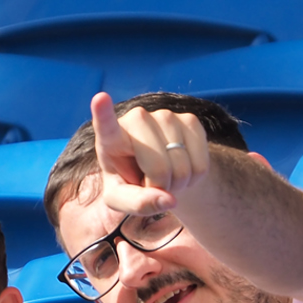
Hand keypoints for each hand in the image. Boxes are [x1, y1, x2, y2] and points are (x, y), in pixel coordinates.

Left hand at [91, 91, 211, 215]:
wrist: (157, 170)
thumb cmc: (130, 183)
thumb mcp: (121, 200)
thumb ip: (137, 204)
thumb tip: (168, 199)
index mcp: (111, 138)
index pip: (106, 125)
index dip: (104, 113)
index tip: (100, 98)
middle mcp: (137, 119)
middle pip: (159, 167)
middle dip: (161, 186)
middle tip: (152, 184)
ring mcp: (165, 115)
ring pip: (182, 166)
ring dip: (179, 183)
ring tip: (166, 176)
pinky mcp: (189, 119)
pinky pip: (201, 163)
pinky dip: (195, 177)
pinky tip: (183, 169)